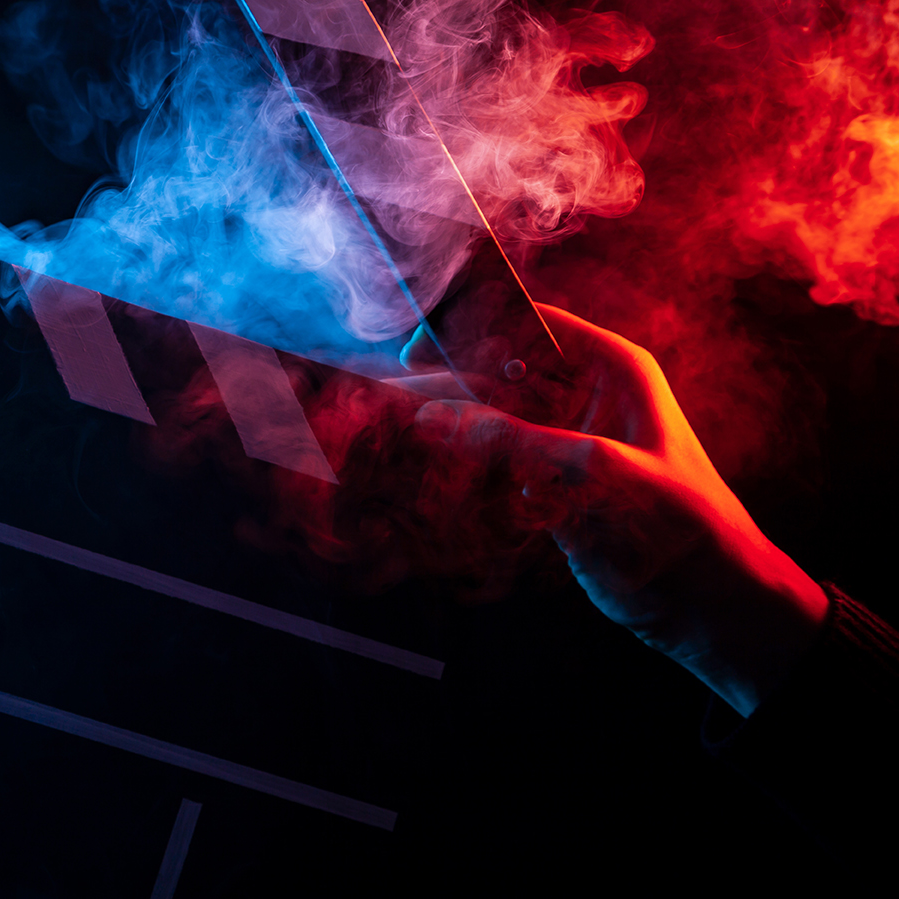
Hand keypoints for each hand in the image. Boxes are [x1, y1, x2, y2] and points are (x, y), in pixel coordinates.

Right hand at [401, 304, 827, 715]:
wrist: (711, 604)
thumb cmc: (683, 525)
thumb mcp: (594, 470)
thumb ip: (512, 441)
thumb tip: (437, 418)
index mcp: (611, 368)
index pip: (531, 325)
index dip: (475, 326)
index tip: (420, 344)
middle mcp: (585, 398)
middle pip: (502, 374)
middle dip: (453, 385)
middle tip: (400, 396)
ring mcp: (566, 444)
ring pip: (494, 422)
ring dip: (457, 433)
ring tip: (409, 437)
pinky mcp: (552, 489)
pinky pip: (498, 467)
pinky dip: (472, 473)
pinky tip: (443, 479)